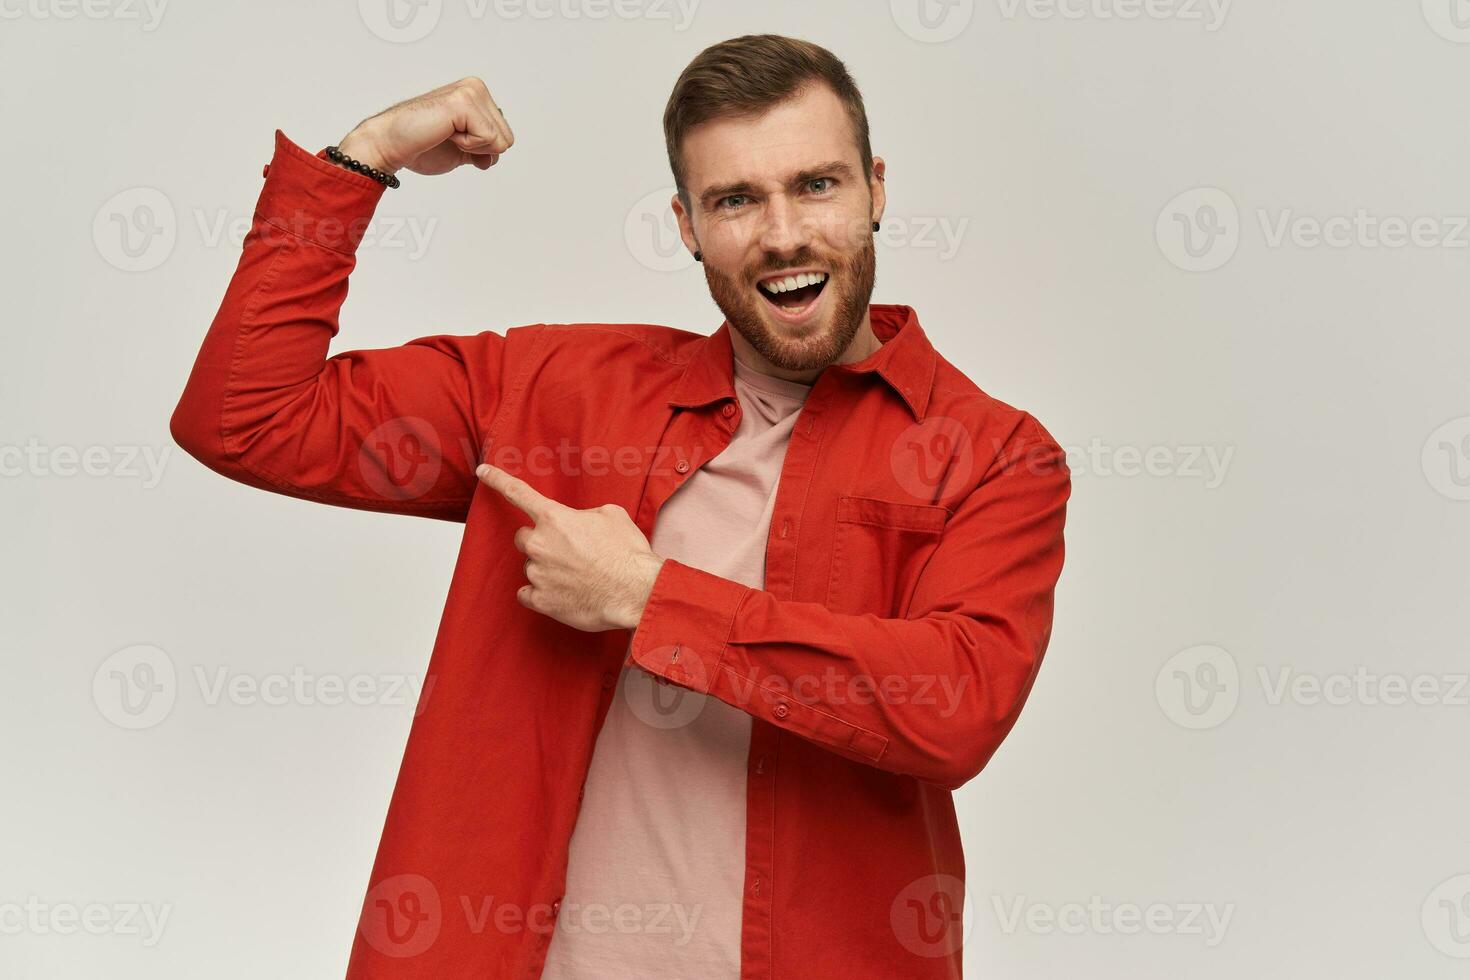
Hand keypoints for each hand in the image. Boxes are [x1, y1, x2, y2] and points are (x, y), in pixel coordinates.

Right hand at [337, 76, 513, 176]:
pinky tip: (445, 133)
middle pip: (507, 139)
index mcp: (477, 94)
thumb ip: (484, 146)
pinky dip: (467, 146)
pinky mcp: (464, 102)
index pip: (505, 136)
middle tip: (449, 138)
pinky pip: (488, 139)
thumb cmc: (421, 145)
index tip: (453, 139)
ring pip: (500, 140)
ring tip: (446, 134)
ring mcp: (471, 91)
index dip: (482, 150)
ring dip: (473, 148)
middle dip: (480, 150)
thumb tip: (499, 150)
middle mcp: (476, 87)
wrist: (391, 145)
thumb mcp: (464, 148)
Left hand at [476, 464, 664, 631]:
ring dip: (546, 568)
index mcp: (554, 518)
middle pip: (522, 537)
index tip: (483, 472)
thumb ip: (585, 514)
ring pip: (530, 566)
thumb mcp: (612, 516)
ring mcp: (538, 574)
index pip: (517, 492)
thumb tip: (580, 522)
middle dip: (539, 541)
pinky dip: (541, 593)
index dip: (497, 480)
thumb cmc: (626, 554)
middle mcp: (540, 544)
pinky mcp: (542, 600)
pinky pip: (527, 593)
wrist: (636, 592)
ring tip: (576, 575)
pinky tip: (561, 593)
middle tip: (564, 550)